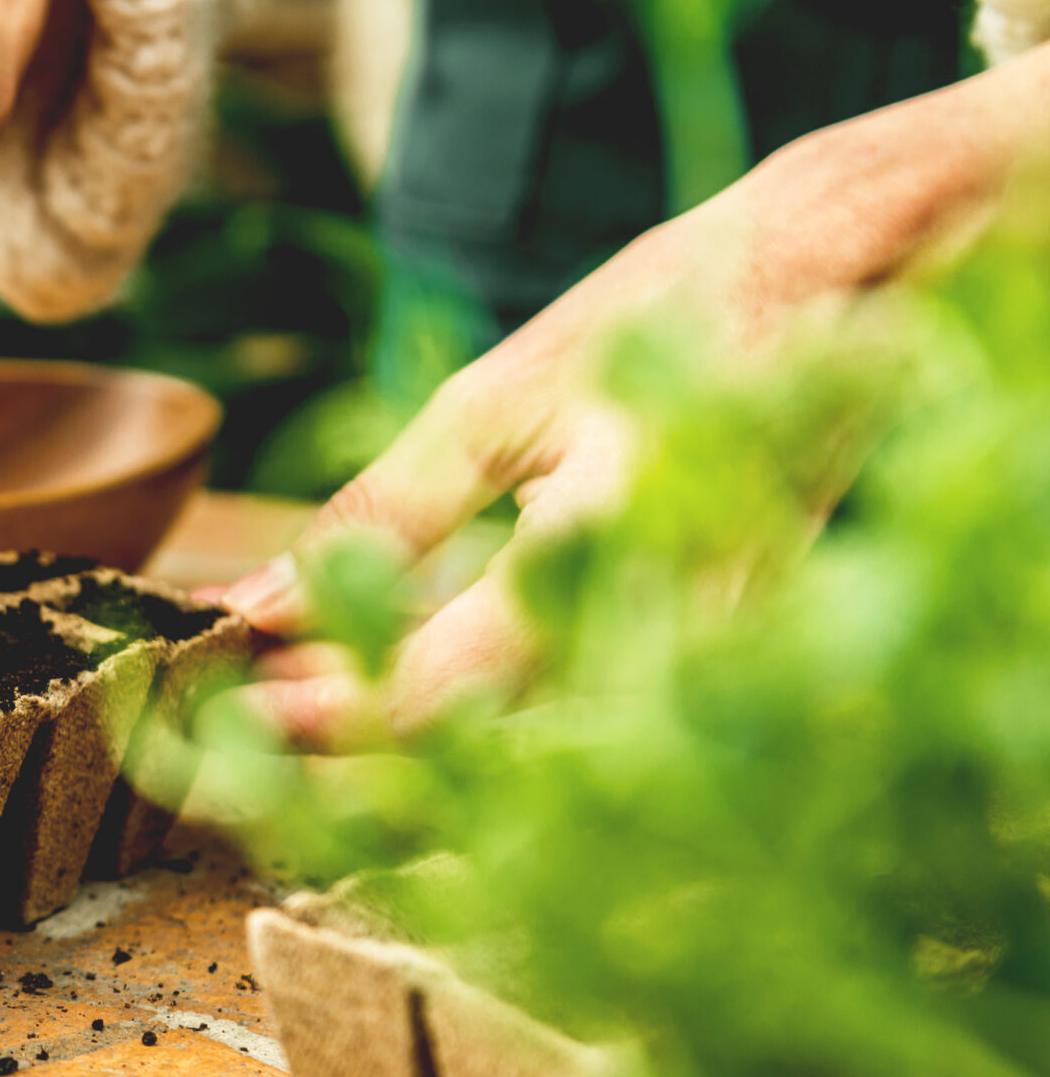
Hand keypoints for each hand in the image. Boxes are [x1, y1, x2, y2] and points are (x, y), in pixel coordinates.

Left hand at [219, 47, 1049, 746]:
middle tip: (230, 745)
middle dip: (338, 781)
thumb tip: (252, 606)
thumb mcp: (497, 403)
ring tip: (297, 733)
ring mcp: (708, 679)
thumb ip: (378, 517)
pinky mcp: (720, 687)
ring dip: (401, 783)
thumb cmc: (670, 317)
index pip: (433, 701)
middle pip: (471, 782)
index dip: (313, 721)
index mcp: (608, 554)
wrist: (857, 286)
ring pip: (525, 791)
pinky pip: (581, 761)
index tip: (218, 708)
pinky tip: (401, 722)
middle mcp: (669, 646)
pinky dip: (478, 758)